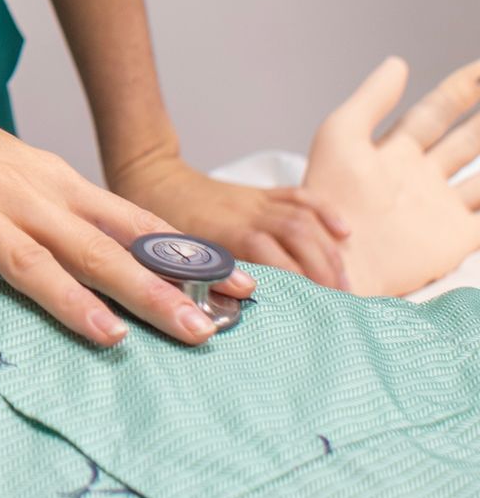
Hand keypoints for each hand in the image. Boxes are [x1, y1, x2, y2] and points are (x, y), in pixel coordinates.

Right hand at [0, 62, 248, 349]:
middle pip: (98, 251)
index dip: (187, 259)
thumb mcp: (30, 177)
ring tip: (110, 336)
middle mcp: (28, 198)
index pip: (136, 227)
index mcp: (57, 187)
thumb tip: (134, 262)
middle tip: (202, 331)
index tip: (241, 289)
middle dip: (153, 292)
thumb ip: (76, 220)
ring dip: (71, 297)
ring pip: (32, 256)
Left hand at [113, 149, 349, 289]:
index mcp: (224, 234)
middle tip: (340, 305)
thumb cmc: (156, 226)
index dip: (297, 281)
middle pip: (298, 239)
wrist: (151, 176)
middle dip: (324, 272)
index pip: (273, 258)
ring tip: (345, 285)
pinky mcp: (260, 193)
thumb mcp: (171, 259)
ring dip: (329, 252)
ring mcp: (256, 202)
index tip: (313, 310)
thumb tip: (217, 320)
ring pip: (304, 221)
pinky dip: (324, 212)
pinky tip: (343, 233)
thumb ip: (201, 284)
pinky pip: (299, 196)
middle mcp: (247, 215)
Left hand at [301, 57, 479, 298]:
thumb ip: (371, 99)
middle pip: (467, 140)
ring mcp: (440, 208)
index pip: (437, 110)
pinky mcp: (453, 240)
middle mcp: (422, 177)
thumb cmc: (329, 196)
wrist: (334, 257)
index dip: (462, 88)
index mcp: (396, 151)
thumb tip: (398, 62)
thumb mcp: (341, 134)